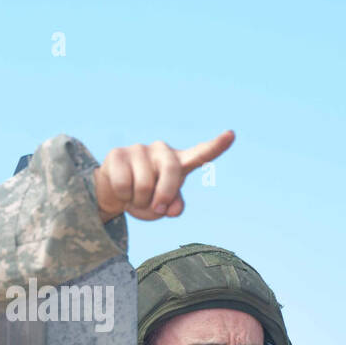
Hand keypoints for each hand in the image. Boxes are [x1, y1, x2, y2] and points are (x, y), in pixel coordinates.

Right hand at [95, 130, 234, 222]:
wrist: (114, 192)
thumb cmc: (146, 198)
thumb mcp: (163, 207)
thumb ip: (173, 206)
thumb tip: (173, 209)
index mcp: (179, 163)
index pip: (201, 153)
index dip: (217, 145)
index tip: (231, 135)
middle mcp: (162, 151)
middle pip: (172, 173)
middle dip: (164, 196)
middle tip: (156, 207)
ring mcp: (140, 149)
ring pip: (144, 186)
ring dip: (139, 201)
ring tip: (135, 196)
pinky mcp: (118, 154)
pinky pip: (124, 185)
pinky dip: (123, 196)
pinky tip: (122, 190)